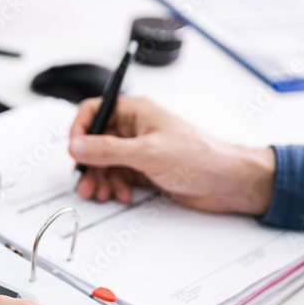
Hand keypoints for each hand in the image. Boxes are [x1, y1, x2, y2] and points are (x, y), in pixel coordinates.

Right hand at [69, 96, 275, 215]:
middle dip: (89, 164)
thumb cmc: (200, 156)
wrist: (228, 182)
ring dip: (101, 179)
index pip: (94, 110)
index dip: (80, 130)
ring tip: (103, 193)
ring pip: (105, 162)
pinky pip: (118, 175)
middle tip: (87, 182)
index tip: (75, 151)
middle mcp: (135, 128)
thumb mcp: (147, 152)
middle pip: (96, 141)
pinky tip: (123, 194)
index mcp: (136, 111)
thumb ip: (108, 150)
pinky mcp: (145, 169)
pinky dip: (115, 186)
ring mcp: (139, 149)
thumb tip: (77, 146)